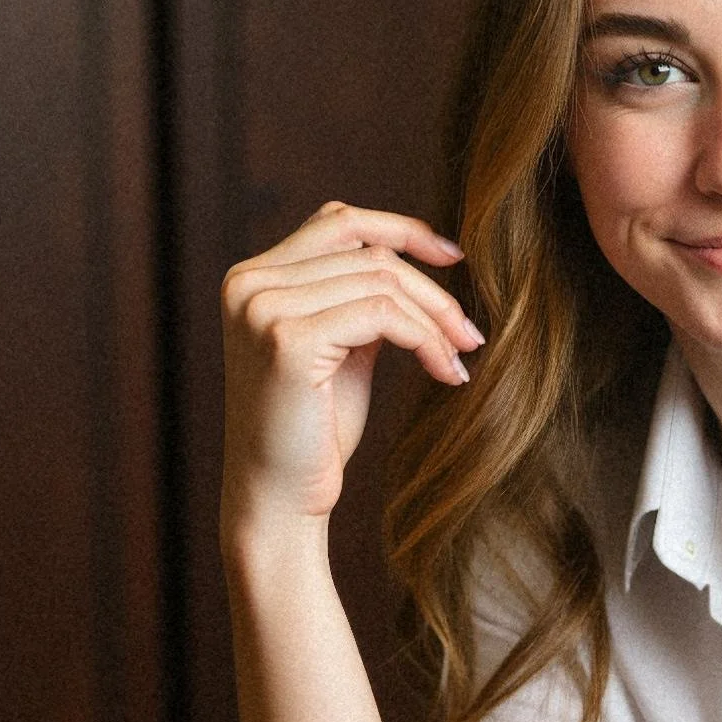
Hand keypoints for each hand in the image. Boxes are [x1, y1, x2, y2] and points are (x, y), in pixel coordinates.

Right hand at [220, 201, 481, 532]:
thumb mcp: (341, 351)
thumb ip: (359, 302)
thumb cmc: (313, 433)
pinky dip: (425, 340)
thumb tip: (416, 263)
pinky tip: (446, 372)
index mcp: (253, 278)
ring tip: (459, 358)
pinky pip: (382, 316)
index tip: (453, 257)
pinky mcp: (287, 340)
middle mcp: (249, 283)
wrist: (278, 500)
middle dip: (433, 292)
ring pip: (382, 281)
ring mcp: (263, 308)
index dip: (401, 229)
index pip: (338, 222)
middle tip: (471, 336)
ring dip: (435, 321)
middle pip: (370, 254)